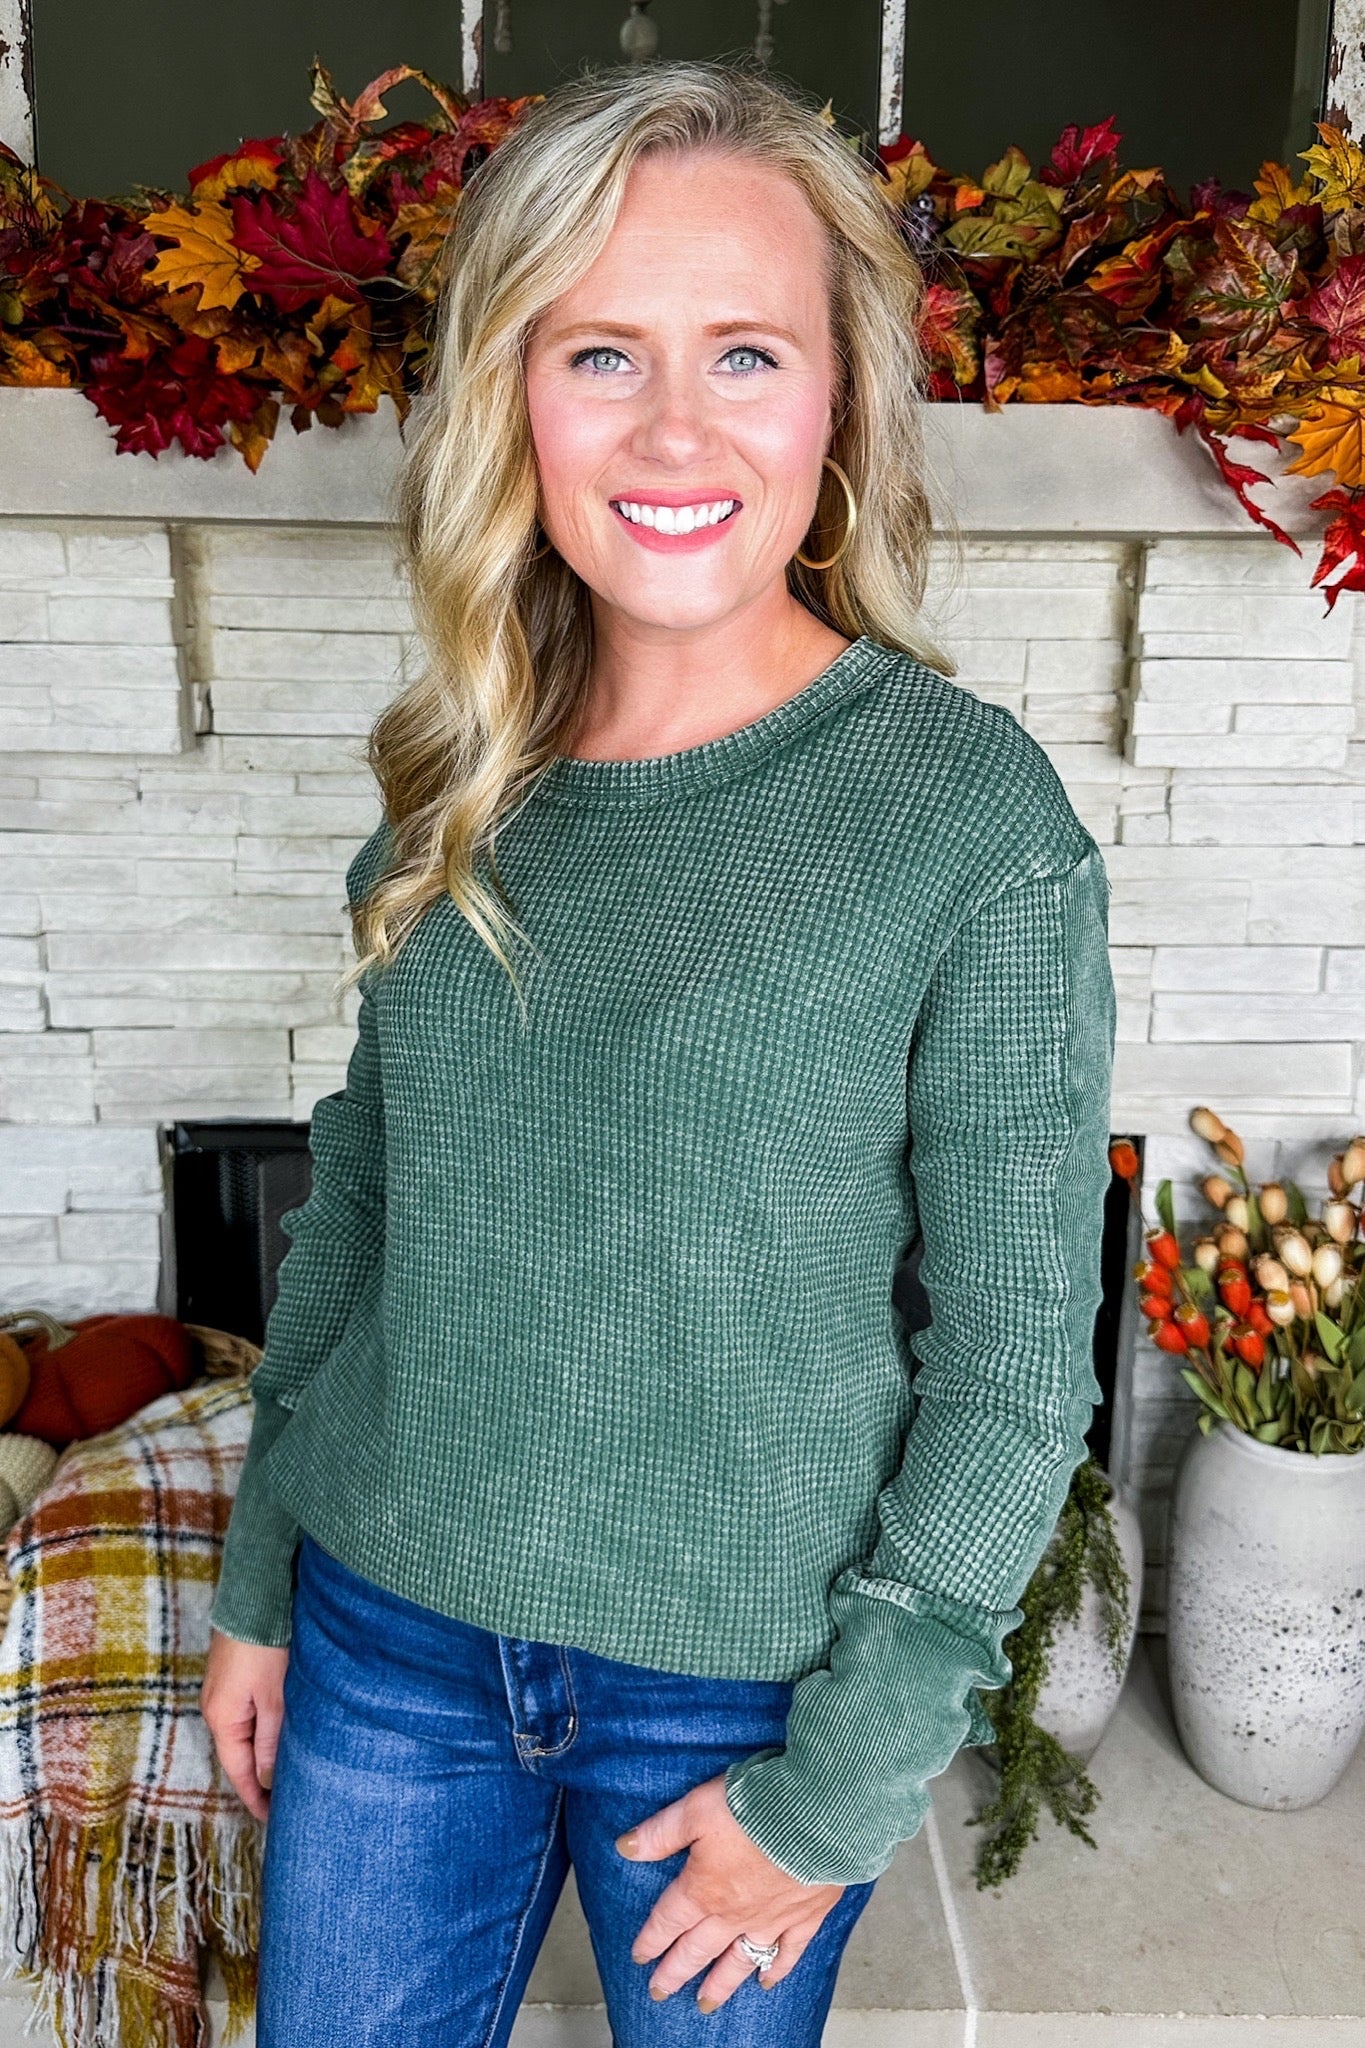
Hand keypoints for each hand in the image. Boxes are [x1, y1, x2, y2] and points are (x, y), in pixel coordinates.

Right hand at [200, 1627, 288, 1822]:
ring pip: (246, 1732)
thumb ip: (271, 1741)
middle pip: (240, 1754)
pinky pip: (248, 1712)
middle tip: (288, 1799)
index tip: (274, 1820)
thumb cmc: (266, 1646)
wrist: (255, 1595)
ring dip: (264, 1751)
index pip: (239, 1771)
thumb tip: (266, 1782)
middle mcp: (217, 1708)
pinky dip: (264, 1728)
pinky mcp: (235, 1674)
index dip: (256, 1798)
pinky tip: (281, 1732)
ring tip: (289, 1771)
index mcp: (222, 1719)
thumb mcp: (275, 1698)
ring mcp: (224, 1690)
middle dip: (261, 1777)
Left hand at [616, 1771, 844, 2011]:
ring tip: (706, 2004)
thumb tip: (625, 1848)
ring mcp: (771, 1919)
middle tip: (661, 1992)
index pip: (669, 1921)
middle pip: (698, 1950)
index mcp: (703, 1889)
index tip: (639, 1957)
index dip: (651, 1939)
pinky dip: (776, 1970)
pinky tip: (767, 1982)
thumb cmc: (754, 1806)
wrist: (816, 1814)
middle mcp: (733, 1913)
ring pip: (739, 1961)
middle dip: (676, 1972)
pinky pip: (787, 1953)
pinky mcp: (805, 1916)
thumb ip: (661, 1832)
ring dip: (720, 1984)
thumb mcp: (695, 1809)